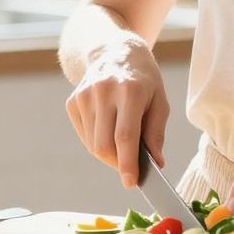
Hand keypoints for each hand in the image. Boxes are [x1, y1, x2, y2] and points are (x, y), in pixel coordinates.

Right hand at [64, 39, 169, 187]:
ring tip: (122, 142)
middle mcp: (103, 91)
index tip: (131, 182)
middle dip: (117, 163)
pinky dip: (97, 142)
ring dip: (108, 153)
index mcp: (130, 90)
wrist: (114, 51)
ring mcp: (84, 95)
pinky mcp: (73, 101)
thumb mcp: (160, 101)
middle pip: (104, 145)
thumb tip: (156, 164)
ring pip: (92, 144)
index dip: (127, 163)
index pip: (125, 136)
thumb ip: (156, 133)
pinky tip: (108, 128)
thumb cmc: (144, 79)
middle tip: (131, 166)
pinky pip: (84, 136)